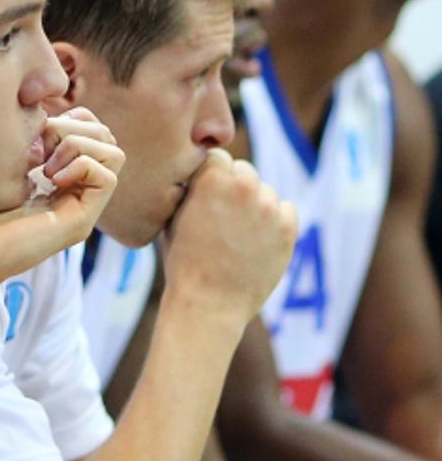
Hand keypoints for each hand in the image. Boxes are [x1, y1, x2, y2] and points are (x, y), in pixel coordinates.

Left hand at [0, 107, 122, 292]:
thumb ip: (13, 138)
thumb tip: (34, 110)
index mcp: (55, 179)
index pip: (90, 129)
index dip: (68, 117)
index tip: (33, 133)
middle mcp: (72, 194)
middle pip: (106, 137)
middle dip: (74, 127)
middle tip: (39, 148)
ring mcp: (79, 209)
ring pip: (114, 153)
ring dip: (79, 145)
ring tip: (44, 165)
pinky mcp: (81, 223)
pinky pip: (107, 177)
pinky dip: (81, 165)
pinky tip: (49, 179)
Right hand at [163, 149, 296, 323]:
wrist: (209, 304)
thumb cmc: (182, 262)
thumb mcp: (172, 218)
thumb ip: (187, 190)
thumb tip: (194, 175)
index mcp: (212, 179)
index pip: (217, 156)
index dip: (209, 174)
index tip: (204, 192)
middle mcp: (244, 186)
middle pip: (243, 170)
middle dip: (233, 186)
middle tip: (220, 214)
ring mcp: (270, 207)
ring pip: (265, 190)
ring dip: (254, 204)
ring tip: (236, 232)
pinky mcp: (289, 228)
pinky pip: (285, 210)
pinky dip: (274, 220)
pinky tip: (254, 239)